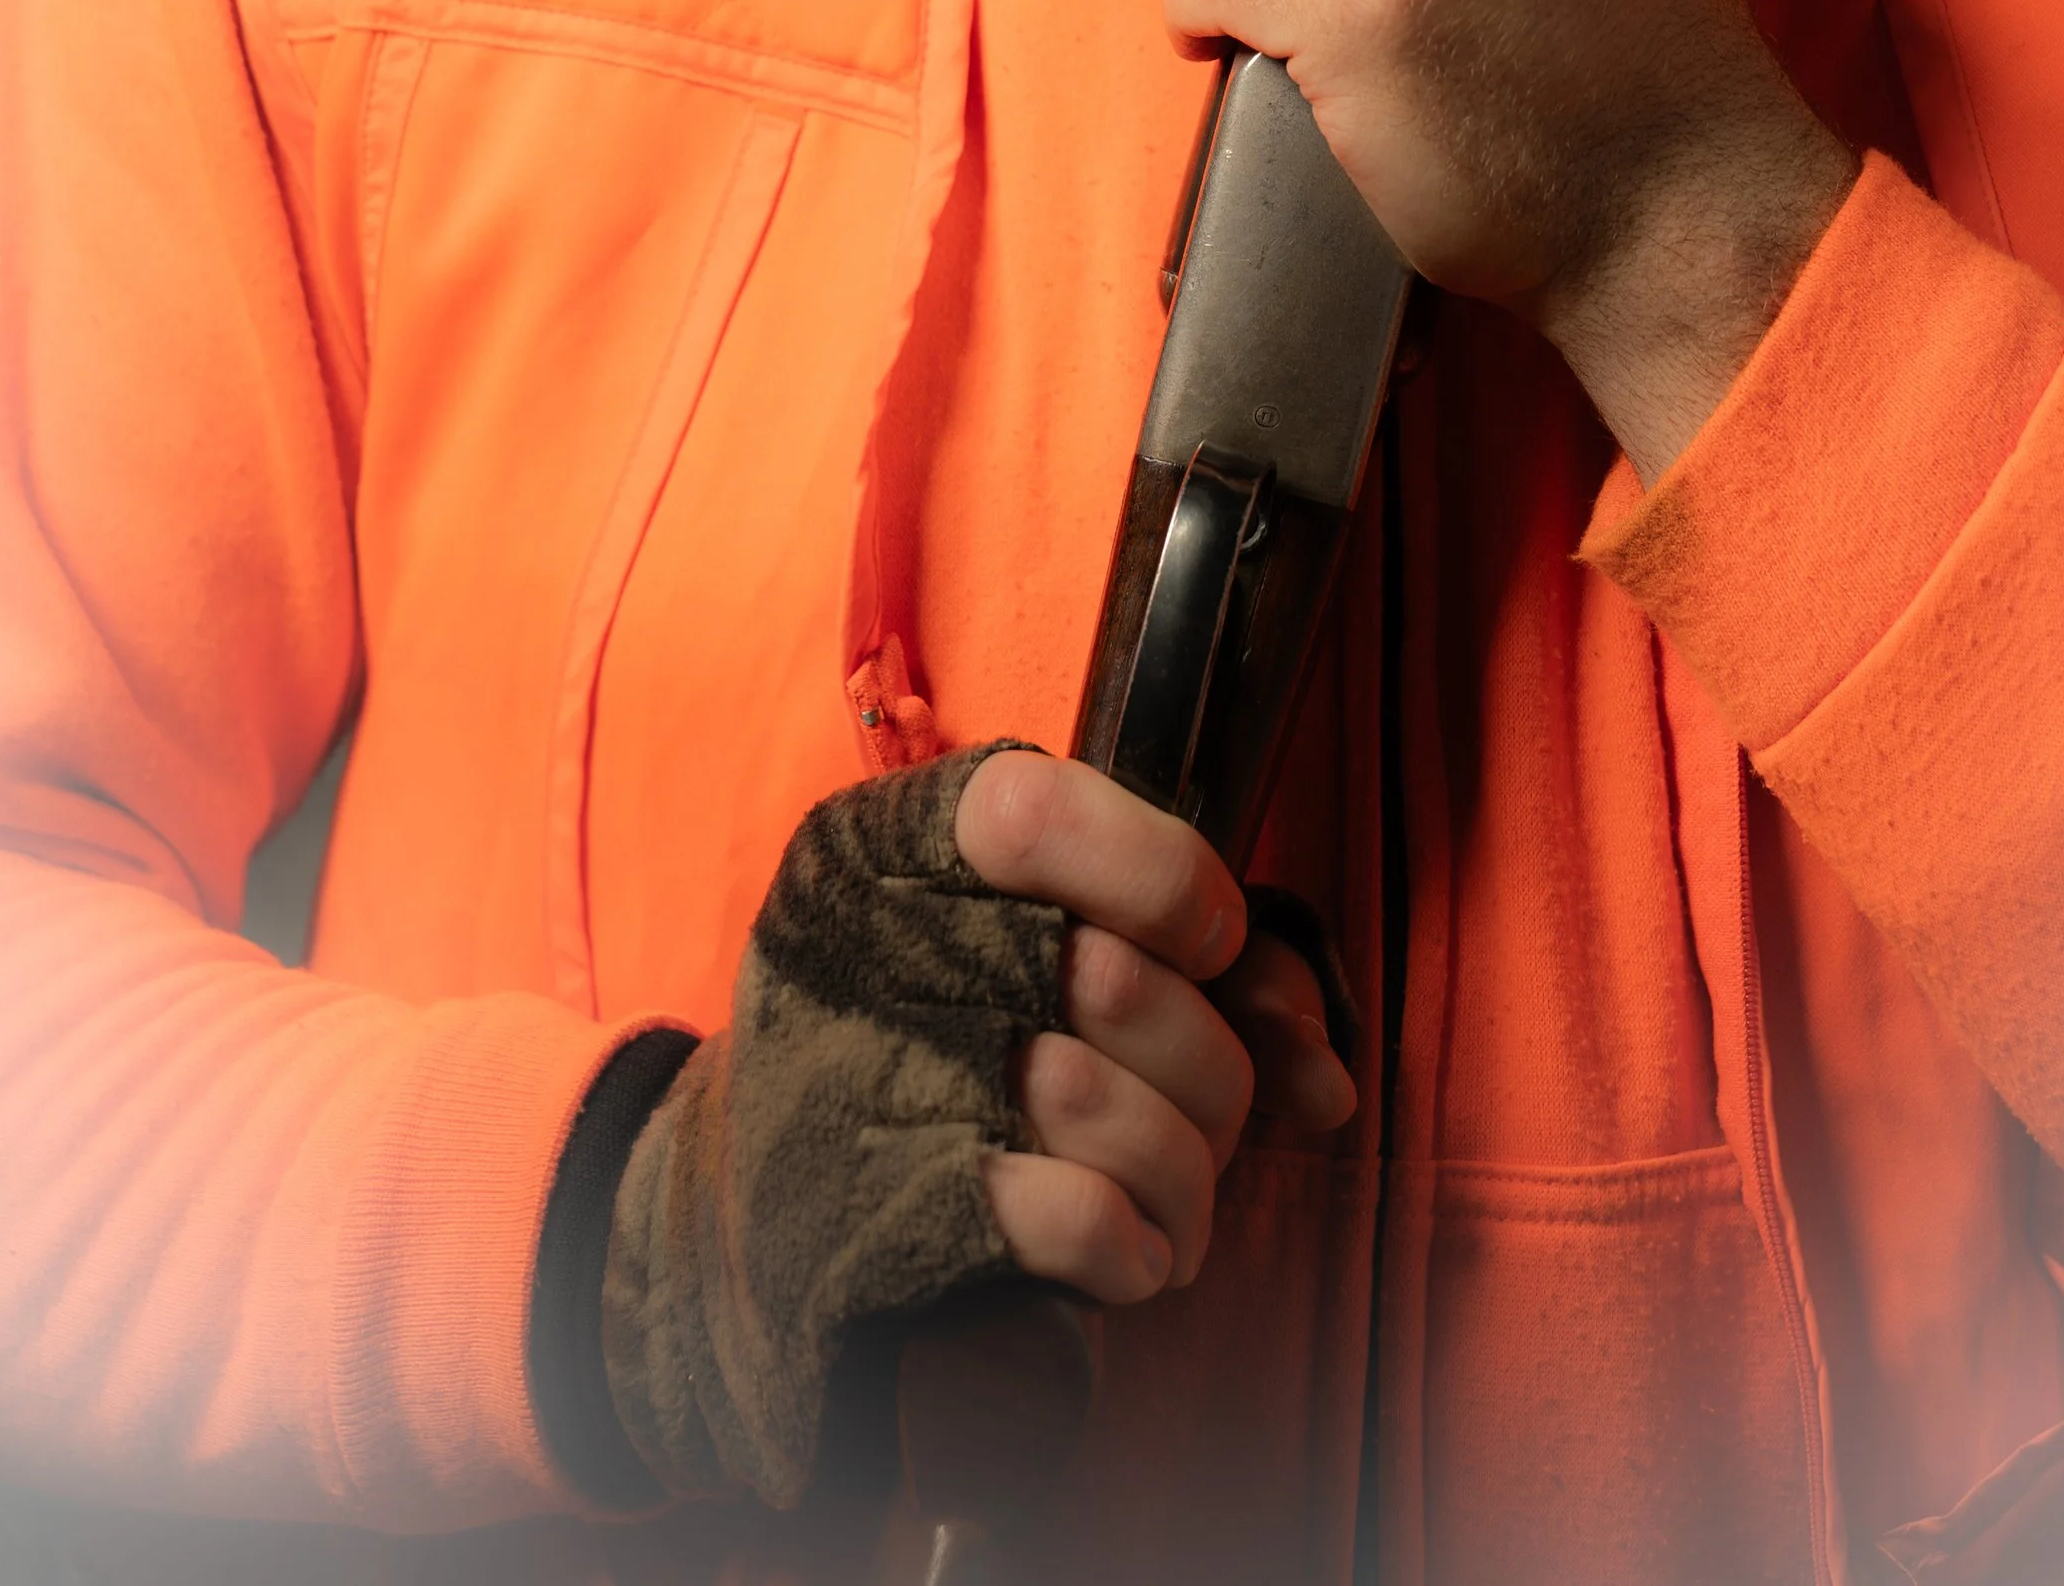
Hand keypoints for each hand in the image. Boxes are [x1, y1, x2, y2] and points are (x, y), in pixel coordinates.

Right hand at [599, 745, 1354, 1512]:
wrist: (740, 1240)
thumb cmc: (929, 1061)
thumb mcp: (1017, 952)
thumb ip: (1183, 963)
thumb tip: (1323, 1068)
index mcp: (882, 851)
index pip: (1032, 813)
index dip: (1163, 877)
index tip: (1209, 938)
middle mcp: (854, 954)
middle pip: (1110, 978)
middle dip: (1208, 1063)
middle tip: (1209, 1107)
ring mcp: (857, 1091)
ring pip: (1105, 1107)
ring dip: (1187, 1170)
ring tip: (1178, 1193)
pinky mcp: (875, 1228)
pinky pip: (1074, 1219)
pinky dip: (1137, 1244)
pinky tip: (1130, 1250)